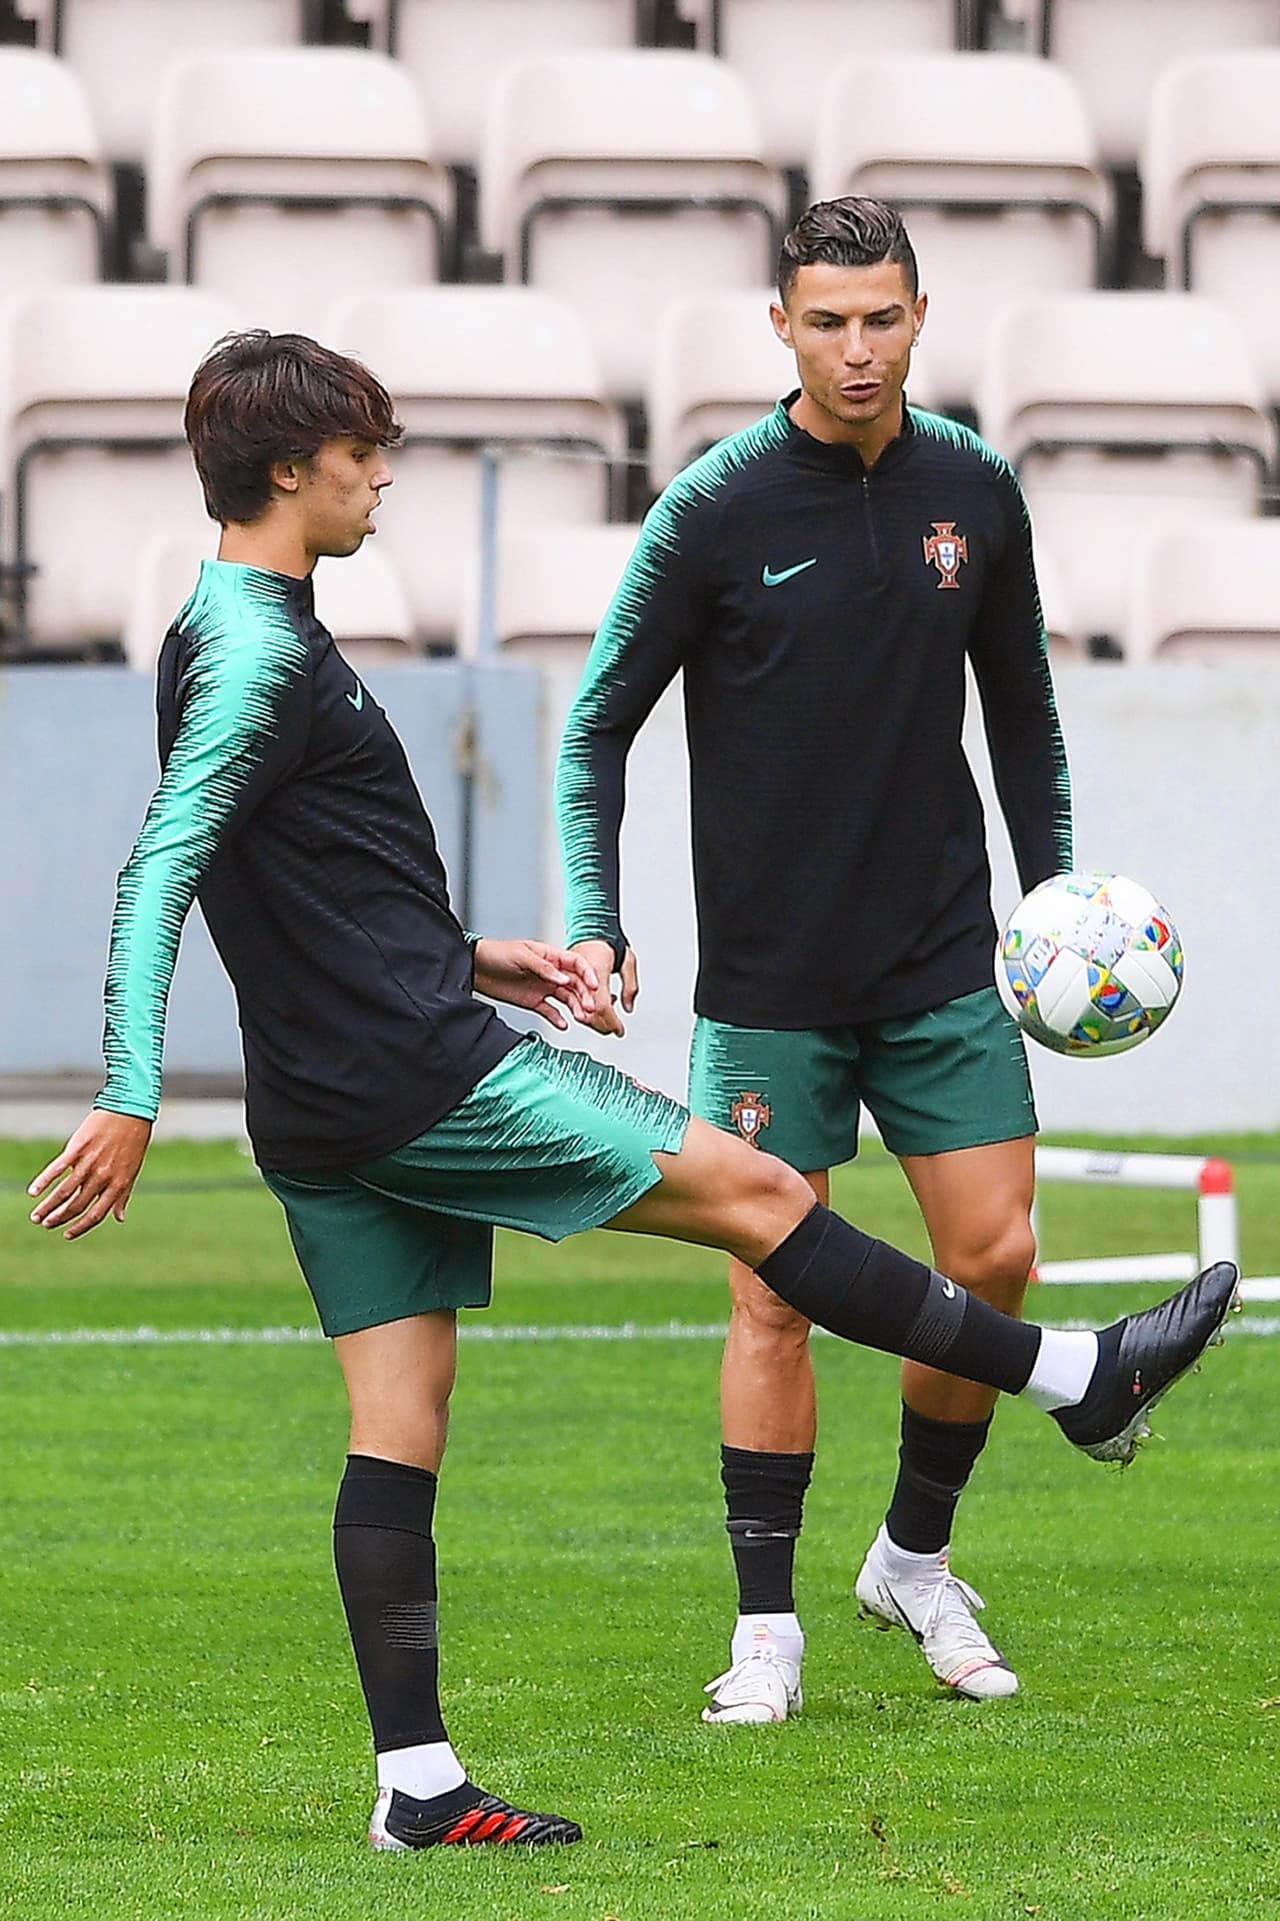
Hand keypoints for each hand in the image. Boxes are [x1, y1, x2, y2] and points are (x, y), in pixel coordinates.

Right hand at [27, 1110, 153, 1240]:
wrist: (130, 1111)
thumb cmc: (133, 1142)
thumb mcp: (133, 1171)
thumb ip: (123, 1196)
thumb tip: (120, 1218)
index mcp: (118, 1184)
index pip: (96, 1214)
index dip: (81, 1227)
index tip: (67, 1234)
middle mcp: (103, 1176)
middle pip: (77, 1205)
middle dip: (59, 1219)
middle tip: (46, 1225)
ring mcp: (89, 1163)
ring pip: (64, 1191)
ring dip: (48, 1206)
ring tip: (36, 1216)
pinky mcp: (78, 1148)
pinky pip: (57, 1169)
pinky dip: (44, 1182)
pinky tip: (33, 1192)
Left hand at [472, 939, 600, 1029]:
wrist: (475, 968)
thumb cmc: (497, 954)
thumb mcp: (521, 956)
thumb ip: (543, 967)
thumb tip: (563, 978)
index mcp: (550, 957)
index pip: (576, 964)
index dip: (588, 974)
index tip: (595, 985)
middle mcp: (550, 973)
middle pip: (575, 984)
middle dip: (585, 996)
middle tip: (589, 1007)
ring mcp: (543, 987)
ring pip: (567, 999)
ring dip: (576, 1008)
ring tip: (581, 1017)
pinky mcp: (534, 1001)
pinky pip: (550, 1011)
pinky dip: (558, 1019)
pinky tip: (564, 1024)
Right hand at [569, 939, 639, 1036]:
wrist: (591, 930)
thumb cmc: (608, 943)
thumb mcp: (628, 962)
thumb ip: (630, 986)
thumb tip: (628, 1007)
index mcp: (596, 971)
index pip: (602, 1006)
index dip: (611, 1022)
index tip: (619, 1030)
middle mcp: (579, 976)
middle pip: (588, 1011)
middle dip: (601, 1025)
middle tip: (613, 1030)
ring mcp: (569, 977)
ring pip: (576, 1007)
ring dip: (591, 1019)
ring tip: (605, 1022)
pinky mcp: (564, 979)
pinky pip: (569, 1000)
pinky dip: (581, 1010)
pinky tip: (591, 1011)